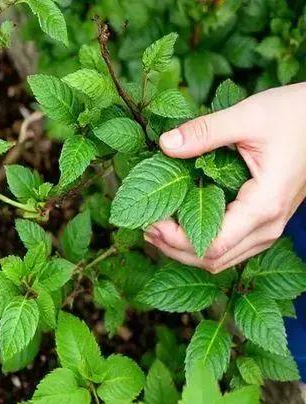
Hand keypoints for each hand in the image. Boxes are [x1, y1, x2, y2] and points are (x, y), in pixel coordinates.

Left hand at [146, 83, 305, 272]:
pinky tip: (177, 223)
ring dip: (184, 249)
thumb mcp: (248, 116)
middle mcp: (269, 225)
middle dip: (172, 248)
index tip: (147, 222)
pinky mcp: (265, 222)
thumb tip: (165, 144)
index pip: (212, 245)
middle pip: (213, 260)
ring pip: (221, 259)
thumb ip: (204, 132)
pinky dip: (199, 242)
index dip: (175, 240)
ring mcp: (269, 228)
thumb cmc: (295, 114)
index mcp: (264, 206)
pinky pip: (230, 246)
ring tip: (153, 226)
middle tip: (142, 225)